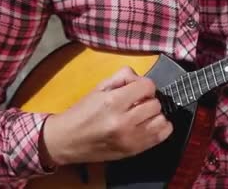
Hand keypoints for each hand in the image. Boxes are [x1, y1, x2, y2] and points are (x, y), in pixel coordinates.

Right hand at [39, 66, 172, 165]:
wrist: (66, 141)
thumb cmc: (82, 112)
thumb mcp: (98, 88)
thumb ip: (122, 77)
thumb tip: (141, 78)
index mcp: (113, 102)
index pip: (147, 87)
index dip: (144, 85)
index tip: (137, 89)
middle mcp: (124, 121)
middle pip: (155, 104)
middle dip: (148, 100)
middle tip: (137, 103)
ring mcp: (130, 139)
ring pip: (161, 120)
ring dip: (154, 115)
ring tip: (142, 115)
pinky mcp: (133, 151)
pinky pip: (161, 137)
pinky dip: (160, 128)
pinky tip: (149, 125)